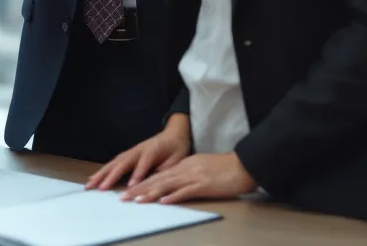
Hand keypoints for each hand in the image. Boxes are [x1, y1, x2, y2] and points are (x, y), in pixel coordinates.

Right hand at [87, 114, 190, 191]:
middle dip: (110, 176)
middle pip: (122, 163)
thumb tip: (157, 180)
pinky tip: (94, 178)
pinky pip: (114, 162)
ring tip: (90, 184)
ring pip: (114, 162)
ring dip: (101, 173)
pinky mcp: (128, 154)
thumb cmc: (177, 148)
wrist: (174, 133)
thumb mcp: (178, 158)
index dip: (137, 174)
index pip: (143, 163)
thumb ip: (167, 168)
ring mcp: (131, 151)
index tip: (130, 187)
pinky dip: (104, 170)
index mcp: (152, 151)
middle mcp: (138, 150)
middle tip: (99, 188)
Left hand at [123, 152, 256, 204]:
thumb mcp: (201, 168)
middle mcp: (185, 169)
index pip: (159, 175)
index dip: (142, 183)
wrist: (243, 165)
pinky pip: (186, 191)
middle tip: (123, 197)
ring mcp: (194, 176)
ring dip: (150, 193)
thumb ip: (187, 174)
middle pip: (158, 179)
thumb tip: (174, 184)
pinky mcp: (204, 184)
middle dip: (139, 189)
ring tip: (136, 201)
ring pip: (167, 185)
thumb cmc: (225, 169)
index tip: (129, 191)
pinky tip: (163, 202)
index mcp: (184, 165)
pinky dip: (173, 197)